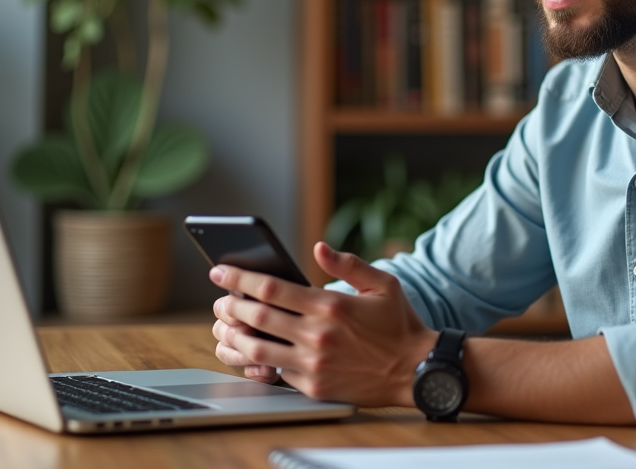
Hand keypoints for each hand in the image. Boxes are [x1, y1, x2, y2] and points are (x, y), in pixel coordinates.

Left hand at [210, 241, 435, 405]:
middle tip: (219, 300)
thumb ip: (348, 263)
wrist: (416, 371)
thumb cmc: (399, 324)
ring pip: (257, 349)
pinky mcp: (313, 387)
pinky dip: (258, 362)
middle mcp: (317, 335)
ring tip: (225, 328)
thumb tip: (318, 247)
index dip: (239, 278)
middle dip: (230, 305)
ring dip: (234, 338)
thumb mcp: (382, 284)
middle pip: (256, 317)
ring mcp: (313, 364)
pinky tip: (249, 353)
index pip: (270, 288)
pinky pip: (276, 373)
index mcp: (329, 305)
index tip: (220, 271)